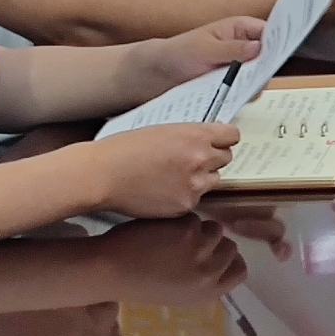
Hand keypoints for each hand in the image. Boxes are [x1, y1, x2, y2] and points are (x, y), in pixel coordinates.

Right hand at [80, 121, 238, 218]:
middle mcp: (201, 158)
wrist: (103, 174)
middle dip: (212, 159)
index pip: (232, 135)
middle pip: (226, 158)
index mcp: (196, 135)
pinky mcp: (185, 205)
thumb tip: (207, 141)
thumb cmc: (125, 149)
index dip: (223, 139)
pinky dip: (184, 196)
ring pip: (214, 180)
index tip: (216, 143)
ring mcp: (195, 184)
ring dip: (201, 179)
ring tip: (173, 177)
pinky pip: (196, 199)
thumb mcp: (163, 131)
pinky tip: (163, 191)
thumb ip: (189, 136)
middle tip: (190, 161)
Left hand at [156, 14, 272, 84]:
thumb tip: (259, 47)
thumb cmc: (180, 51)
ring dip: (255, 84)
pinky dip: (245, 95)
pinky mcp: (236, 83)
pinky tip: (235, 96)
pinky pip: (249, 90)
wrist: (162, 72)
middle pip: (270, 56)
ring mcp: (242, 66)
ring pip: (262, 76)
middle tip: (256, 76)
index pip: (270, 32)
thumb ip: (233, 48)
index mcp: (241, 29)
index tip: (278, 55)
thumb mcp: (206, 48)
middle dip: (266, 67)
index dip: (279, 41)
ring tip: (239, 87)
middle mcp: (245, 46)